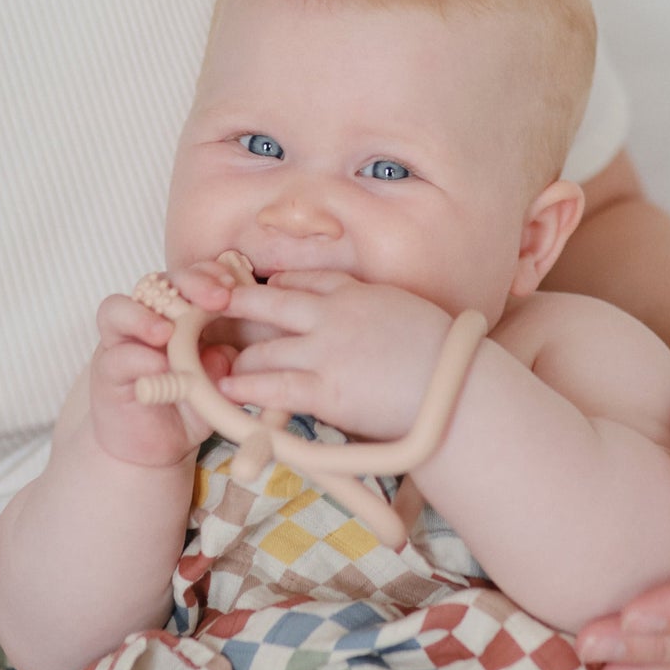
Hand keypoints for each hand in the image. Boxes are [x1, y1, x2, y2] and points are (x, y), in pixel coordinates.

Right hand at [89, 258, 241, 468]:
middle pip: (156, 283)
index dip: (209, 274)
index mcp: (175, 315)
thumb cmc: (186, 408)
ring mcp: (121, 344)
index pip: (188, 279)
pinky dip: (136, 358)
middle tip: (216, 299)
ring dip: (143, 316)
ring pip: (117, 309)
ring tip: (166, 332)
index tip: (234, 286)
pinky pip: (115, 357)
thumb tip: (227, 353)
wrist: (152, 449)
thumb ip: (223, 368)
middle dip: (188, 284)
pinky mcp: (106, 374)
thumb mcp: (216, 388)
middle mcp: (145, 321)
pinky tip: (157, 365)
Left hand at [215, 272, 453, 438]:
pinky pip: (271, 386)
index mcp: (360, 293)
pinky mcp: (323, 390)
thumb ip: (381, 310)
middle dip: (239, 305)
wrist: (456, 388)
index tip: (265, 288)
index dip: (280, 284)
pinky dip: (245, 387)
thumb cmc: (444, 357)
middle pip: (272, 302)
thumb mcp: (409, 314)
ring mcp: (325, 351)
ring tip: (223, 365)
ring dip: (241, 357)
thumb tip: (373, 317)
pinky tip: (226, 390)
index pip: (309, 279)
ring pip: (264, 347)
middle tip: (213, 310)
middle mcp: (335, 315)